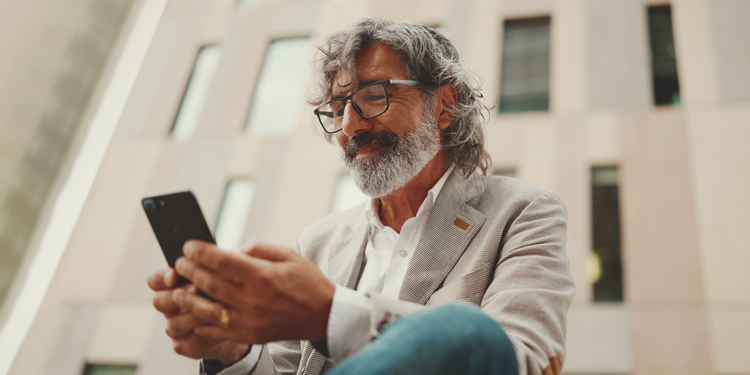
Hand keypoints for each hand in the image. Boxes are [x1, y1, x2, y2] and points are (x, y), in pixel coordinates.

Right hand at [147, 268, 248, 363]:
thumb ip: (219, 264)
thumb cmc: (229, 292)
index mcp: (173, 285)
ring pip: (174, 324)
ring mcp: (176, 327)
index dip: (162, 277)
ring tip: (213, 308)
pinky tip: (218, 326)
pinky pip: (188, 342)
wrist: (240, 324)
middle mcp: (170, 306)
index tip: (174, 274)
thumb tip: (230, 252)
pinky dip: (203, 334)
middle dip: (177, 296)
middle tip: (196, 290)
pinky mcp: (186, 345)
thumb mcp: (225, 274)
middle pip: (159, 301)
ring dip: (193, 315)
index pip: (155, 280)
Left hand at [173, 240, 334, 343]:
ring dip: (189, 298)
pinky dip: (201, 321)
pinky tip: (193, 311)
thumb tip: (232, 250)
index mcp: (263, 276)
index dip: (200, 252)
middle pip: (210, 283)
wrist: (322, 316)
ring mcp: (249, 320)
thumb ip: (257, 248)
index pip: (222, 261)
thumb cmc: (306, 282)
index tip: (188, 246)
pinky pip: (217, 330)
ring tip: (178, 289)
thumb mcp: (287, 255)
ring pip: (208, 309)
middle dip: (190, 271)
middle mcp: (253, 299)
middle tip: (179, 263)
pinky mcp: (249, 335)